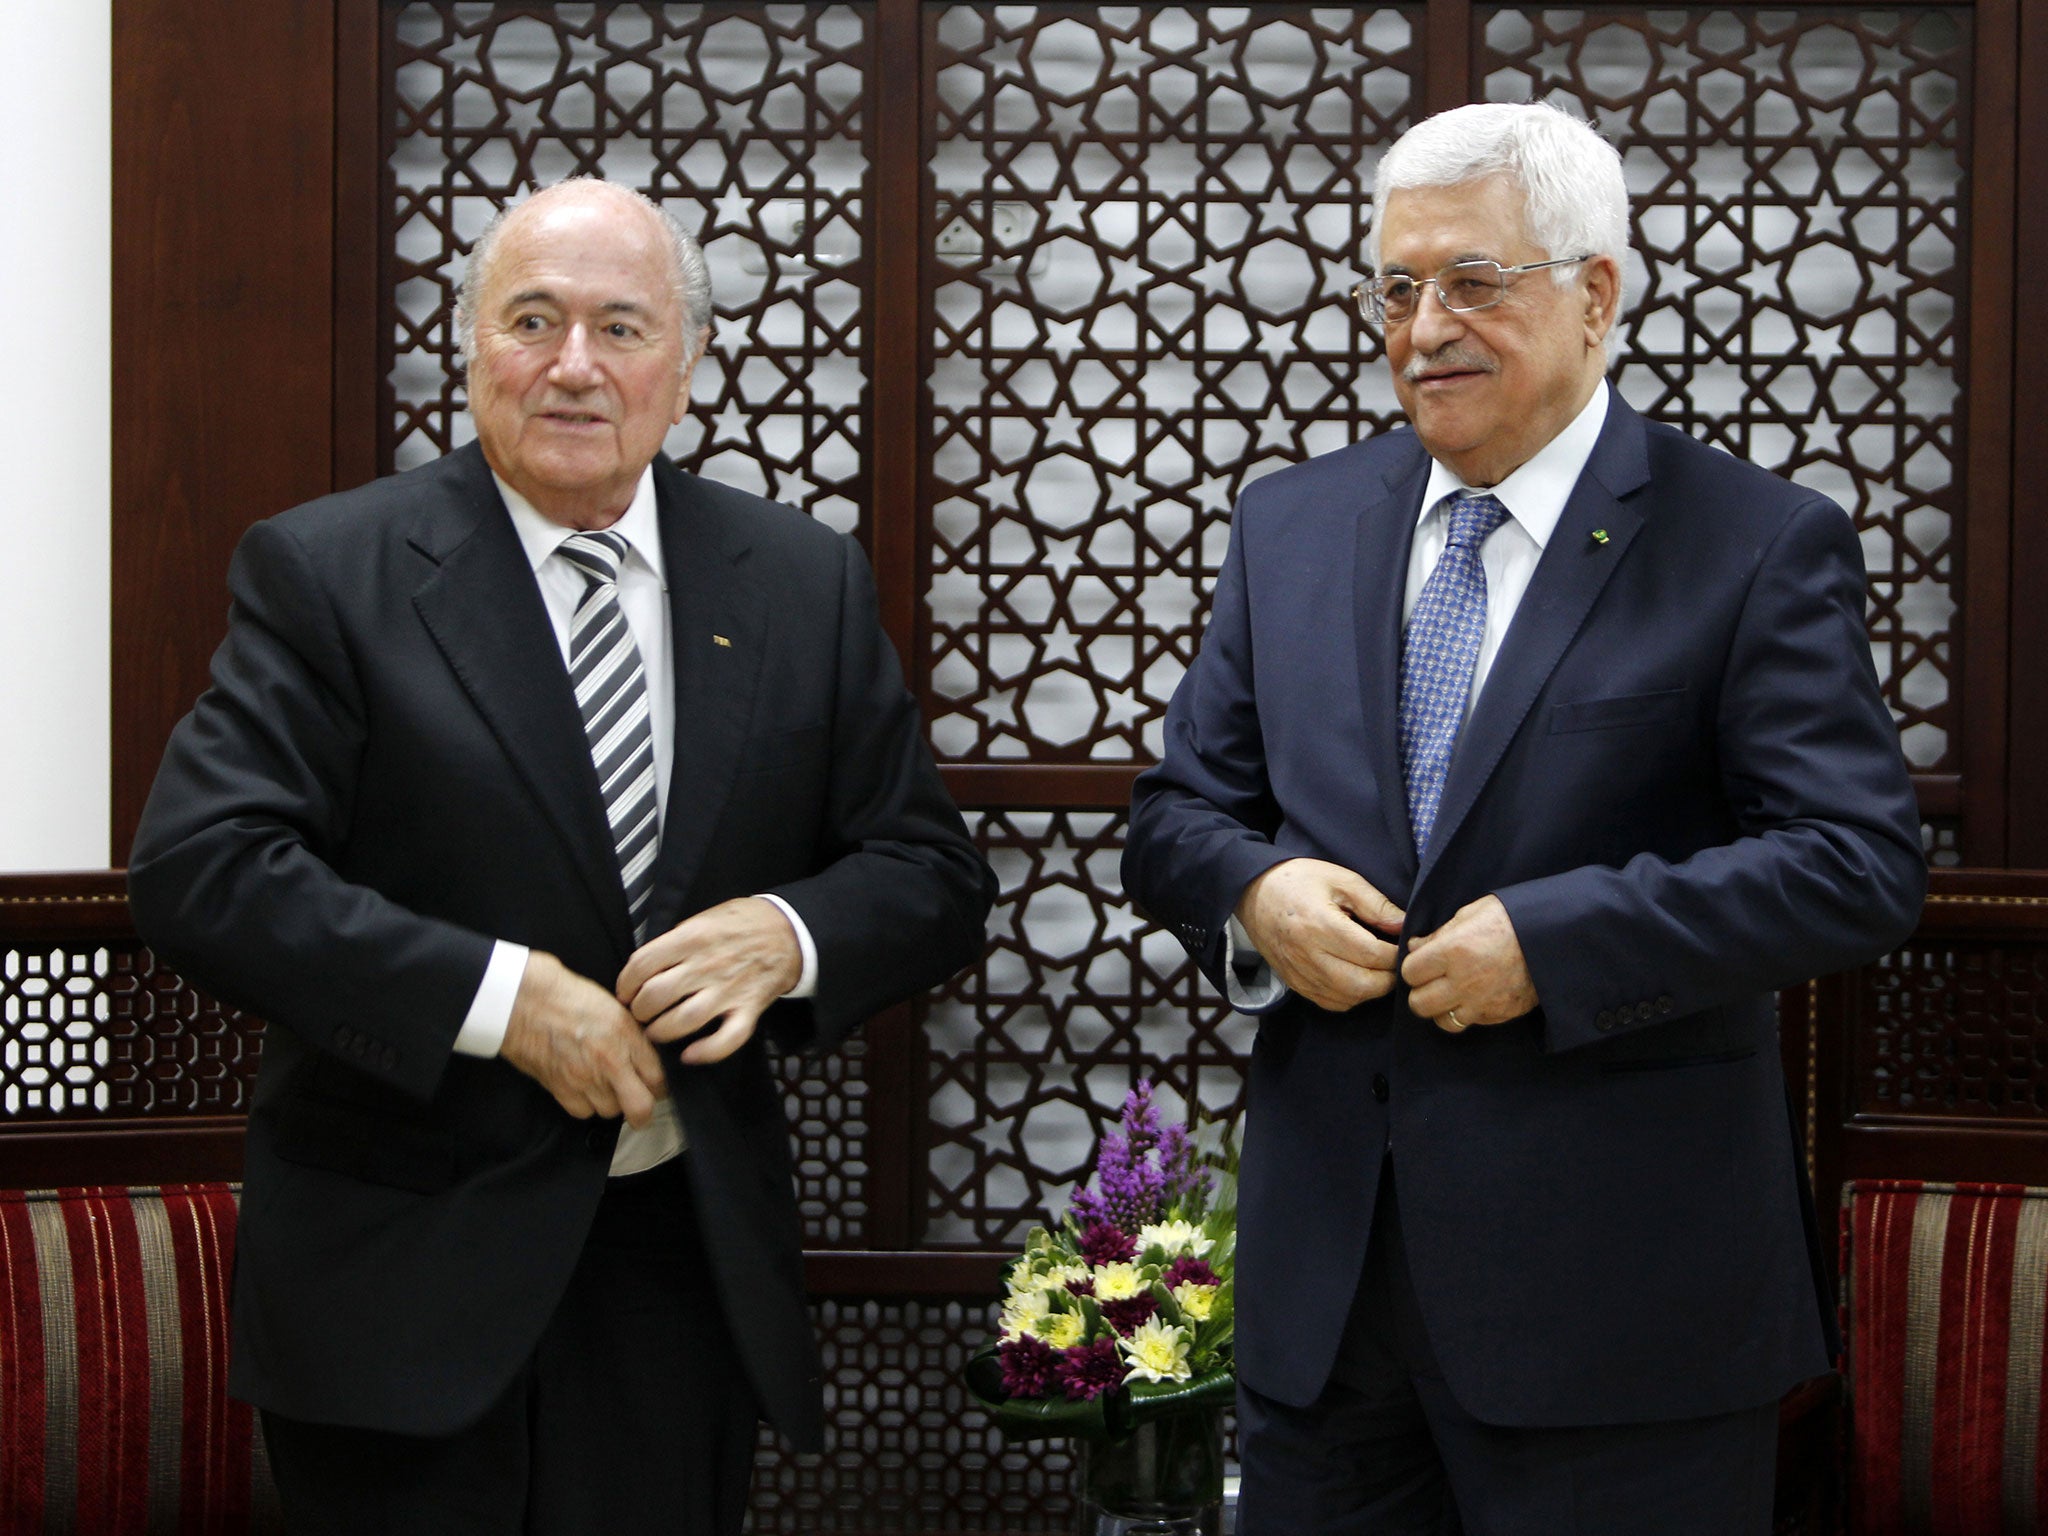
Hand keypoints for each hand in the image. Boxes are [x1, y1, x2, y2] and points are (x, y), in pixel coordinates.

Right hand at [501, 950, 668, 1124]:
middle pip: (640, 1107)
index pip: (659, 1077)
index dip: (662, 1087)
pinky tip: (584, 1089)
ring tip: (606, 1088)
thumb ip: (633, 1036)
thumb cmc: (565, 996)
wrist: (523, 1000)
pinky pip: (583, 1112)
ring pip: (611, 1112)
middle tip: (641, 1105)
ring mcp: (584, 1077)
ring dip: (612, 1104)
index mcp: (625, 1035)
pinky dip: (586, 1105)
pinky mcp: (560, 1088)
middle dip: (644, 1111)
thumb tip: (649, 1057)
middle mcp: (608, 1060)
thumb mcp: (613, 1006)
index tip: (658, 1087)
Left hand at [616, 897, 802, 1064]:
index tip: (625, 993)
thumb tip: (644, 967)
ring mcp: (730, 990)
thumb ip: (674, 941)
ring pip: (684, 1021)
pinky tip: (689, 1055)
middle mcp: (708, 964)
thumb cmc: (741, 923)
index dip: (625, 984)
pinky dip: (706, 1052)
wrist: (788, 932)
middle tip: (640, 1013)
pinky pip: (727, 1040)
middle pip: (656, 996)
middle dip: (639, 1011)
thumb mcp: (703, 917)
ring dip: (661, 1032)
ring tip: (656, 1032)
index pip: (642, 965)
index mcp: (692, 937)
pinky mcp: (749, 1009)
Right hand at [1234, 858, 1405, 1012]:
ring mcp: (1299, 973)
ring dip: (1371, 990)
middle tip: (1395, 962)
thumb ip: (1375, 903)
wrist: (1253, 893)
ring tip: (1378, 970)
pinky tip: (1356, 978)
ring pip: (1348, 999)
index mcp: (1321, 924)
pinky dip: (1351, 997)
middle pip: (1362, 985)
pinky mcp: (1294, 983)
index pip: (1371, 954)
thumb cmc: (1299, 880)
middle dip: (1388, 978)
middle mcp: (1308, 955)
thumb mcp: (1341, 879)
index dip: (1395, 954)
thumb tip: (1403, 926)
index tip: (1403, 945)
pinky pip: (1330, 1003)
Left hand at [1401, 895, 1537, 1033]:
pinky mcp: (1500, 1014)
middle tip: (1432, 981)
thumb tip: (1415, 947)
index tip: (1422, 962)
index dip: (1413, 967)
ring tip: (1451, 994)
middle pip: (1419, 1004)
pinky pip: (1471, 1023)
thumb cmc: (1509, 918)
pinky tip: (1475, 996)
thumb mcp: (1469, 914)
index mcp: (1452, 951)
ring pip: (1443, 1022)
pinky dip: (1468, 1013)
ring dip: (1442, 1009)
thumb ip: (1438, 934)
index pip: (1410, 973)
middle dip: (1421, 992)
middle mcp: (1464, 981)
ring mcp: (1483, 1002)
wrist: (1553, 936)